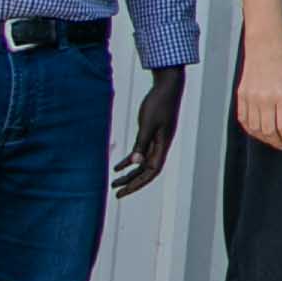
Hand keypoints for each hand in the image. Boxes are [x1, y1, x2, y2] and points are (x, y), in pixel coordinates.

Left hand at [116, 65, 189, 197]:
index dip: (138, 184)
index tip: (124, 192)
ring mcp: (156, 140)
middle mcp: (160, 146)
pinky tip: (118, 166)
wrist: (167, 87)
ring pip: (143, 163)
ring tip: (114, 183)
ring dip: (130, 174)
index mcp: (163, 145)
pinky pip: (140, 152)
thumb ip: (142, 143)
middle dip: (132, 183)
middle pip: (147, 171)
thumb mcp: (148, 124)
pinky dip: (129, 160)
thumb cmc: (159, 103)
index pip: (152, 171)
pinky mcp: (151, 134)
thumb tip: (136, 162)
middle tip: (116, 193)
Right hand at [234, 30, 281, 154]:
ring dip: (264, 139)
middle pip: (269, 131)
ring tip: (272, 140)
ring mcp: (250, 98)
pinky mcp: (241, 96)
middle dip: (277, 142)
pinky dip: (250, 129)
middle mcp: (265, 98)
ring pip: (254, 129)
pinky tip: (258, 131)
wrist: (265, 45)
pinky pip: (243, 119)